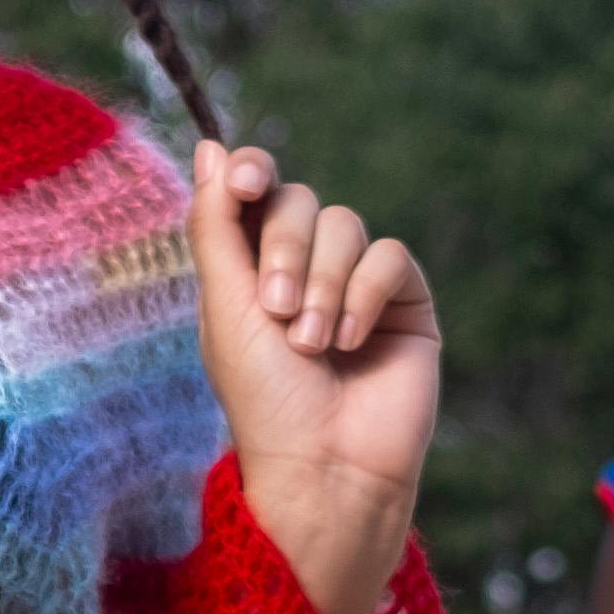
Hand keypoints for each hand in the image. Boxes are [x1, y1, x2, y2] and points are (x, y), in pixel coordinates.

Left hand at [189, 137, 438, 613]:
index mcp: (253, 268)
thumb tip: (209, 146)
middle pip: (300, 202)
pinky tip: (350, 344)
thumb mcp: (226, 306)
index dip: (253, 172)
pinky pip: (389, 257)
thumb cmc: (265, 400)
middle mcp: (306, 269)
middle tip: (277, 310)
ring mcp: (358, 284)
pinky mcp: (405, 304)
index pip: (257, 191)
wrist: (325, 468)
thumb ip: (216, 224)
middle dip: (286, 249)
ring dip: (323, 283)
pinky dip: (363, 294)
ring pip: (345, 226)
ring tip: (312, 345)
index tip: (245, 180)